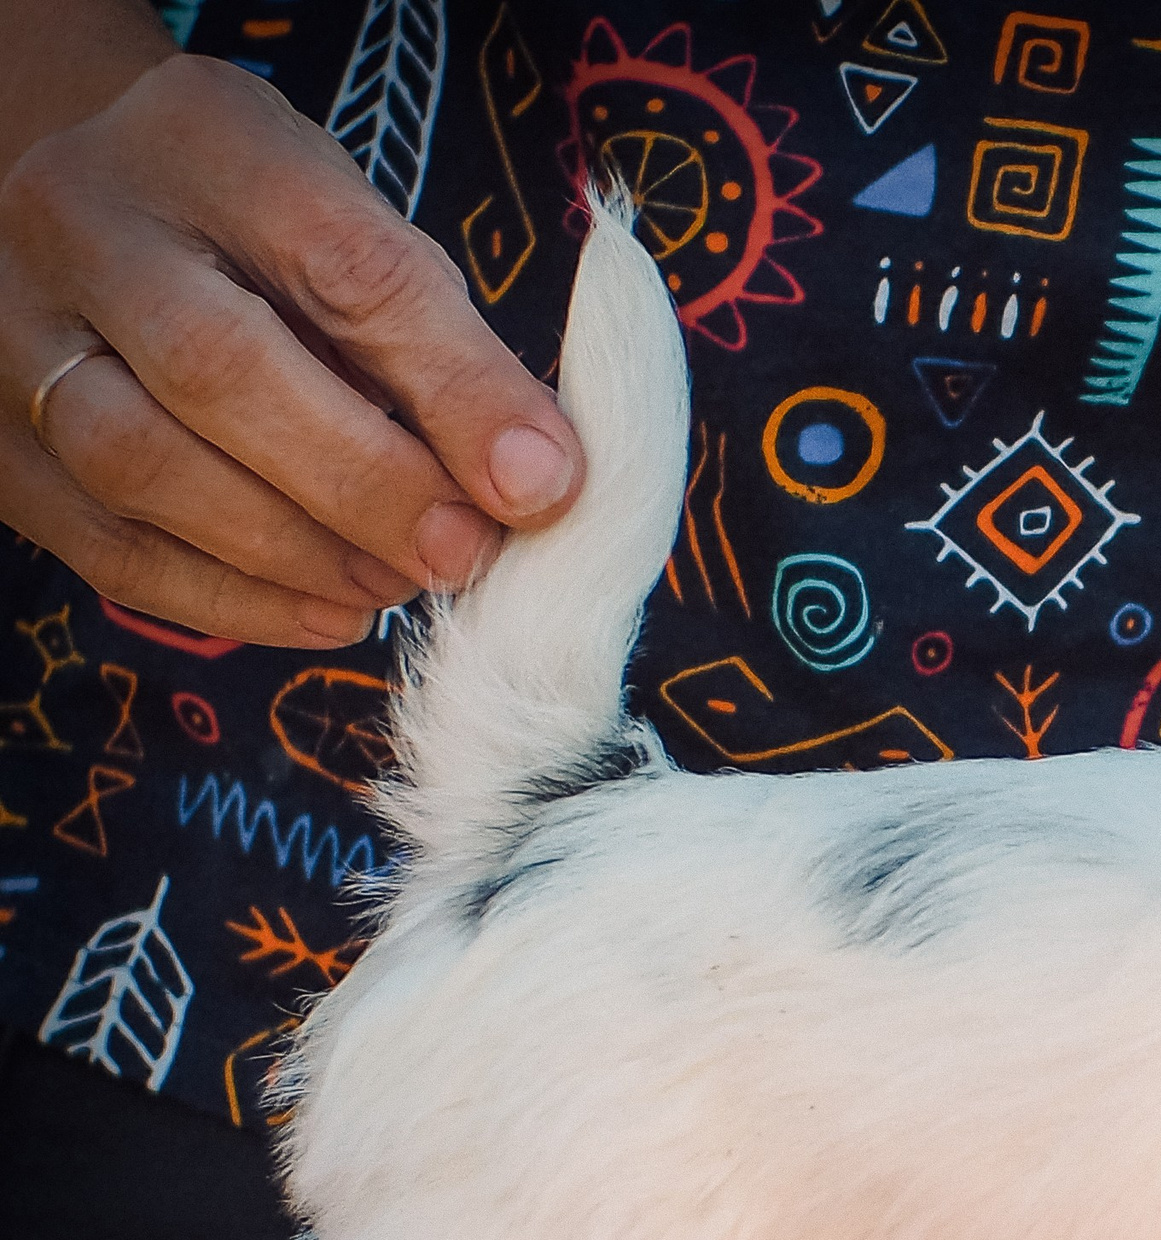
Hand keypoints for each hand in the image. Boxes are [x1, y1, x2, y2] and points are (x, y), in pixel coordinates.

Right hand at [0, 52, 583, 647]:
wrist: (94, 211)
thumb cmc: (260, 238)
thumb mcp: (357, 236)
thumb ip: (443, 347)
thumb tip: (539, 485)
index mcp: (207, 142)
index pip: (342, 263)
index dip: (454, 386)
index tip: (541, 483)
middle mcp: (82, 223)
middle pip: (220, 371)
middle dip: (366, 485)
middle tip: (460, 554)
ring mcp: (14, 332)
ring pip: (142, 466)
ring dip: (297, 552)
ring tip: (397, 583)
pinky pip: (106, 544)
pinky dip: (232, 599)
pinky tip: (328, 610)